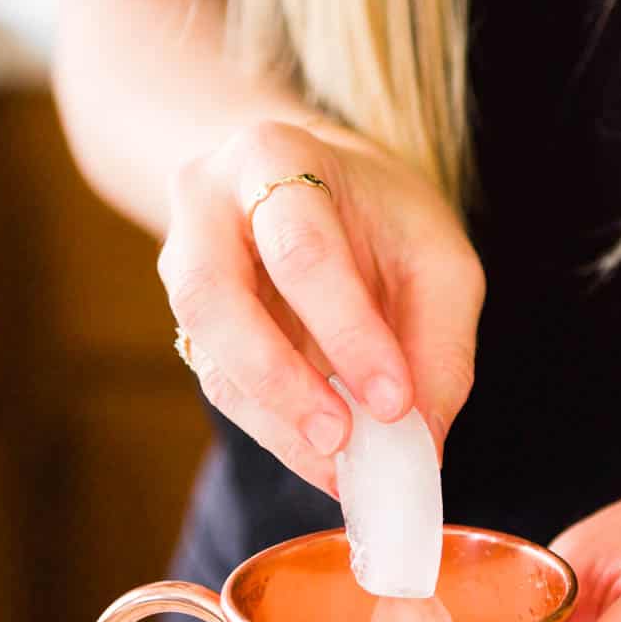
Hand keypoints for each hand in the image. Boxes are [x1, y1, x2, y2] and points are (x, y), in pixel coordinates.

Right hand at [157, 117, 484, 492]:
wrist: (310, 185)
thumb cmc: (379, 215)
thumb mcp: (436, 255)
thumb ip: (438, 343)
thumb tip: (425, 440)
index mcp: (273, 157)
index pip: (301, 250)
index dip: (348, 332)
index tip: (394, 402)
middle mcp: (206, 204)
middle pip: (214, 298)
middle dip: (282, 381)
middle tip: (343, 441)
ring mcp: (182, 263)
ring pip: (208, 353)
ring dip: (276, 420)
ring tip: (340, 464)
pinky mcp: (191, 322)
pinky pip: (221, 385)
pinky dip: (274, 430)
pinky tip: (321, 457)